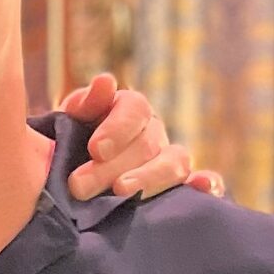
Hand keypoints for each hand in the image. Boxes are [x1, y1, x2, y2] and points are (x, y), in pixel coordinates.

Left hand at [59, 68, 225, 201]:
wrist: (65, 182)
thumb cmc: (64, 147)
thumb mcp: (66, 123)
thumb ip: (83, 105)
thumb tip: (106, 82)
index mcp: (129, 110)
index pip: (134, 109)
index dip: (117, 128)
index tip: (94, 149)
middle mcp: (154, 132)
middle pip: (148, 143)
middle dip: (113, 165)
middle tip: (79, 185)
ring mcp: (169, 161)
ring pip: (174, 163)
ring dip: (150, 178)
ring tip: (121, 191)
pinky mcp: (178, 189)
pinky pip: (203, 184)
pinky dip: (209, 184)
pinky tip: (203, 187)